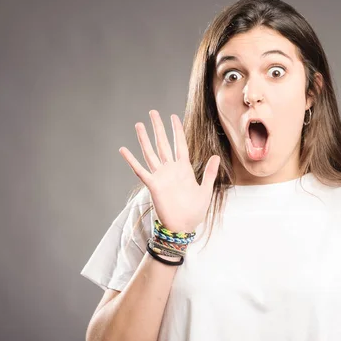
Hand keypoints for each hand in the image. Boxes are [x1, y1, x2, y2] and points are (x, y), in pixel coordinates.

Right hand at [119, 111, 219, 232]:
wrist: (183, 227)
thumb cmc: (195, 211)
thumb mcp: (206, 190)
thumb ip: (210, 173)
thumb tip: (216, 156)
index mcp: (184, 169)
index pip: (180, 144)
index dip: (176, 130)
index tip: (173, 116)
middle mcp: (171, 169)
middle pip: (163, 143)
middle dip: (158, 128)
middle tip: (153, 112)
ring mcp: (161, 176)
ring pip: (151, 152)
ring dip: (145, 139)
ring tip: (139, 124)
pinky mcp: (153, 185)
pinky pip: (140, 171)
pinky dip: (132, 160)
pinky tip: (124, 150)